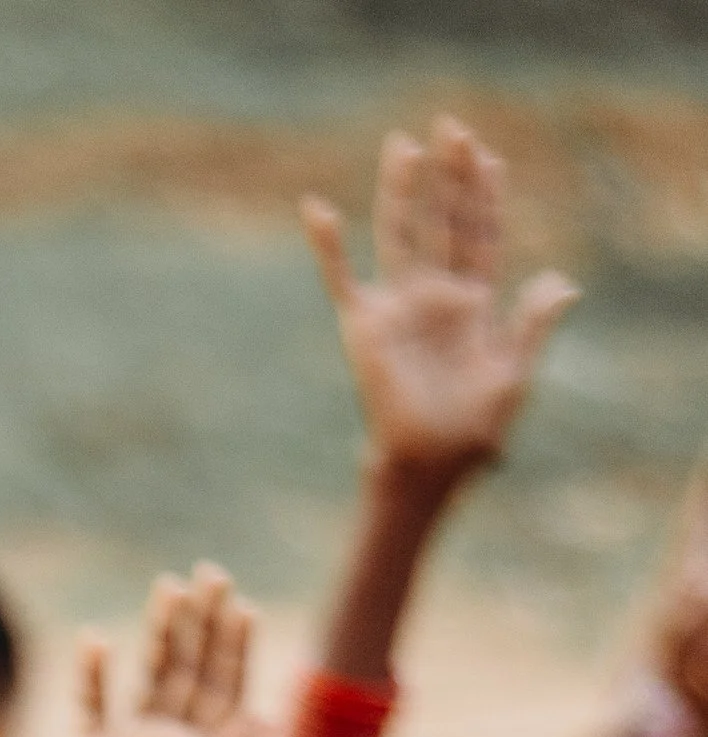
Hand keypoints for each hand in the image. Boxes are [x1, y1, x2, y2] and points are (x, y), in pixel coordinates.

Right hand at [61, 566, 255, 736]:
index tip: (241, 606)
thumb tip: (260, 716)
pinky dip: (93, 675)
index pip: (228, 689)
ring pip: (149, 677)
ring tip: (167, 588)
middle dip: (202, 624)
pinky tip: (96, 640)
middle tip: (209, 574)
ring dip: (159, 634)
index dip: (235, 648)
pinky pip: (93, 706)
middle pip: (192, 671)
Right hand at [301, 119, 576, 480]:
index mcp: (475, 305)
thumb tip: (562, 283)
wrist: (429, 467)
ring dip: (402, 191)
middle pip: (444, 222)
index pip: (482, 236)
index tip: (489, 157)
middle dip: (450, 177)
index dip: (486, 197)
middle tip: (453, 127)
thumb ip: (534, 326)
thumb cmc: (473, 434)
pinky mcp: (364, 325)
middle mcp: (435, 297)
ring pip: (400, 234)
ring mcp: (398, 307)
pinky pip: (341, 278)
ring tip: (405, 145)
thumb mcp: (516, 376)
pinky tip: (316, 208)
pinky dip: (328, 246)